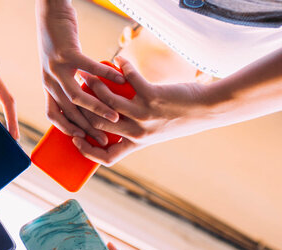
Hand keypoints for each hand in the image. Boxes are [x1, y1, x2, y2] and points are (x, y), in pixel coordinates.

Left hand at [36, 0, 124, 145]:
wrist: (50, 13)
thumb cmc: (60, 40)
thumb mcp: (61, 67)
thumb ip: (71, 83)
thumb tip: (88, 101)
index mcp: (48, 85)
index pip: (53, 115)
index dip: (66, 130)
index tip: (83, 140)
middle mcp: (49, 80)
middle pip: (68, 112)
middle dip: (87, 129)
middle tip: (105, 140)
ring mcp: (56, 67)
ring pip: (77, 97)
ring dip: (97, 110)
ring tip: (115, 117)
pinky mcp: (67, 52)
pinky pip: (88, 68)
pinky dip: (105, 75)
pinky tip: (120, 79)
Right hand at [72, 56, 218, 165]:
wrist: (205, 110)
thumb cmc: (177, 119)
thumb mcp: (153, 131)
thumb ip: (132, 129)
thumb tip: (109, 117)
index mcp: (136, 144)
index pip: (106, 158)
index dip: (87, 151)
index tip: (75, 138)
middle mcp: (137, 133)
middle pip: (99, 125)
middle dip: (83, 109)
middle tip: (77, 94)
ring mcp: (144, 116)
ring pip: (109, 102)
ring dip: (96, 86)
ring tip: (91, 75)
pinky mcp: (152, 97)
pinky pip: (130, 81)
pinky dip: (123, 68)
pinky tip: (119, 60)